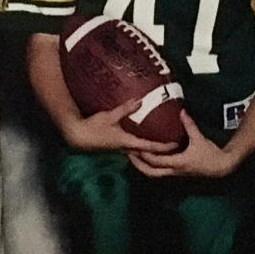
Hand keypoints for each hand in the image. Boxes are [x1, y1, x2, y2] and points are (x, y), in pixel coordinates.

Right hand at [59, 99, 180, 154]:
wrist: (78, 137)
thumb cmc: (93, 127)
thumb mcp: (110, 116)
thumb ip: (125, 109)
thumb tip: (140, 100)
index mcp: (127, 142)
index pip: (150, 147)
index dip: (163, 146)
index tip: (176, 144)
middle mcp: (126, 148)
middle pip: (147, 153)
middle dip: (161, 151)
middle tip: (174, 146)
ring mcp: (120, 149)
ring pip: (140, 152)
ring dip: (151, 150)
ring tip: (162, 143)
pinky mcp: (116, 147)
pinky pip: (133, 148)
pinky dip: (141, 145)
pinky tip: (144, 139)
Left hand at [128, 112, 240, 178]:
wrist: (220, 168)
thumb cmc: (210, 154)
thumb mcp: (199, 138)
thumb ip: (189, 125)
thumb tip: (181, 111)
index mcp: (177, 163)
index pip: (156, 161)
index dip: (144, 155)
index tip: (134, 147)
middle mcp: (173, 171)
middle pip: (151, 173)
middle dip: (138, 165)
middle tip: (128, 155)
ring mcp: (175, 173)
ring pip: (154, 174)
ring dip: (143, 167)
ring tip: (134, 156)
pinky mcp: (177, 172)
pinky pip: (160, 171)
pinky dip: (152, 166)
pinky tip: (148, 158)